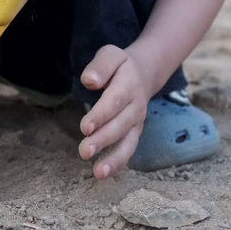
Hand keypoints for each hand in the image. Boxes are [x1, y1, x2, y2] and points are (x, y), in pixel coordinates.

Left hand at [77, 45, 159, 178]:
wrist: (145, 73)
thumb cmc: (121, 66)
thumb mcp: (110, 55)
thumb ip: (100, 66)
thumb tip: (90, 81)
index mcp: (129, 85)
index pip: (115, 101)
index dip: (101, 115)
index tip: (85, 127)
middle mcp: (135, 106)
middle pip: (120, 125)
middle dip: (103, 140)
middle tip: (85, 151)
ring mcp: (137, 122)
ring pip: (128, 143)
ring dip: (114, 159)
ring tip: (98, 172)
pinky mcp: (134, 133)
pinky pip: (128, 150)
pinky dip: (118, 163)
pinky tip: (103, 174)